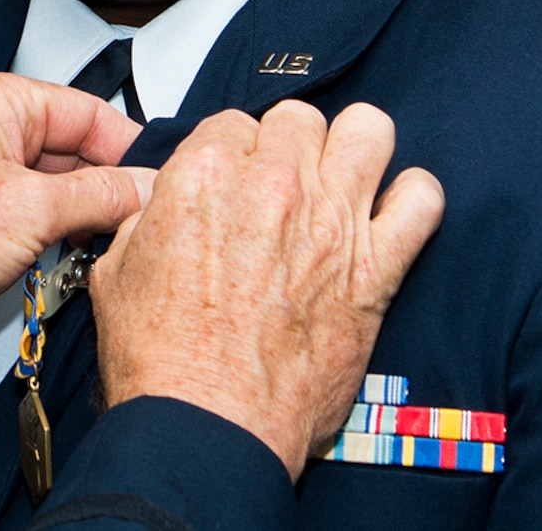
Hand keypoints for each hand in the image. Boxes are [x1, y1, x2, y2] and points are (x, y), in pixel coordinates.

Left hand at [0, 70, 149, 369]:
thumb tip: (145, 186)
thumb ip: (99, 196)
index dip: (128, 146)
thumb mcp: (31, 212)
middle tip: (142, 220)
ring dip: (77, 214)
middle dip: (105, 185)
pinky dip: (49, 232)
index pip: (85, 109)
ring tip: (105, 243)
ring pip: (49, 183)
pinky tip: (65, 257)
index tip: (162, 180)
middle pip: (69, 147)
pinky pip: (24, 211)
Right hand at [90, 101, 444, 479]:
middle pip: (299, 118)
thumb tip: (163, 208)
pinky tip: (393, 213)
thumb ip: (147, 220)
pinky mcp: (375, 269)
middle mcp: (273, 185)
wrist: (207, 423)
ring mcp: (330, 222)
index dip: (231, 151)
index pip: (232, 122)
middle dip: (289, 144)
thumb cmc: (164, 360)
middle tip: (282, 181)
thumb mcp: (119, 269)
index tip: (234, 178)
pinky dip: (414, 199)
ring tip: (342, 176)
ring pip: (368, 131)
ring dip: (355, 148)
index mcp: (204, 174)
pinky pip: (423, 202)